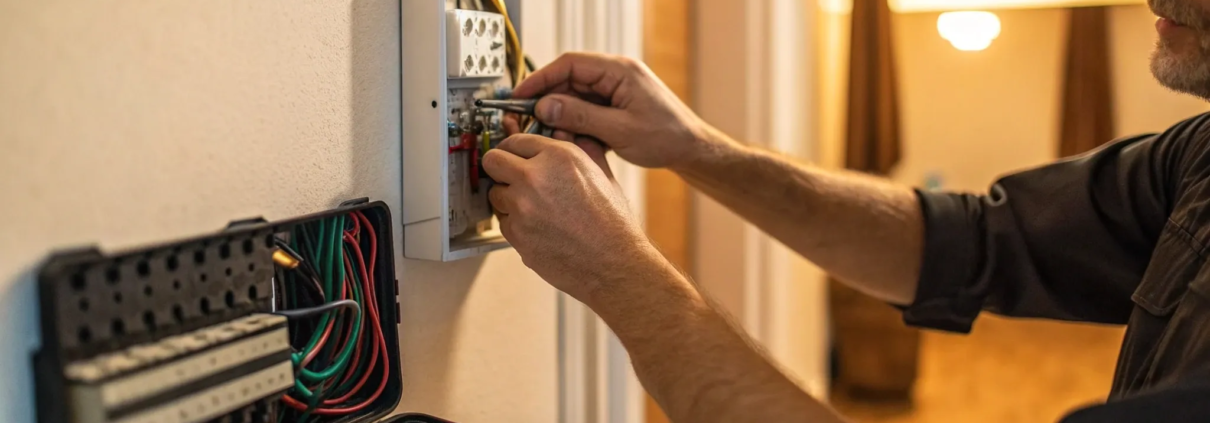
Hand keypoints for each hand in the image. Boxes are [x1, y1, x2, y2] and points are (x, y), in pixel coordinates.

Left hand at [482, 134, 662, 302]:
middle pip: (493, 160)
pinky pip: (503, 221)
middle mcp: (535, 176)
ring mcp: (522, 206)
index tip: (513, 157)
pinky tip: (540, 229)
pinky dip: (516, 224)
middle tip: (510, 177)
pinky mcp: (516, 233)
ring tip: (537, 210)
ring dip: (509, 199)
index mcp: (559, 156)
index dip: (514, 150)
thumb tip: (566, 136)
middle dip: (500, 168)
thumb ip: (581, 151)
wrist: (613, 263)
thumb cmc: (612, 224)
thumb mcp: (603, 176)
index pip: (515, 140)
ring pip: (495, 193)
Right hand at [505, 52, 710, 169]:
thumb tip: (545, 106)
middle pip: (568, 80)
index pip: (569, 64)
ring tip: (555, 137)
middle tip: (530, 122)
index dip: (540, 78)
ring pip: (574, 98)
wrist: (692, 150)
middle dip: (548, 101)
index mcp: (619, 71)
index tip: (520, 96)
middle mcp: (615, 76)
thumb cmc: (668, 137)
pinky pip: (586, 110)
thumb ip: (581, 116)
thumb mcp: (620, 130)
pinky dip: (575, 124)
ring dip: (561, 117)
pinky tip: (572, 141)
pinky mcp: (615, 106)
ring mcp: (615, 91)